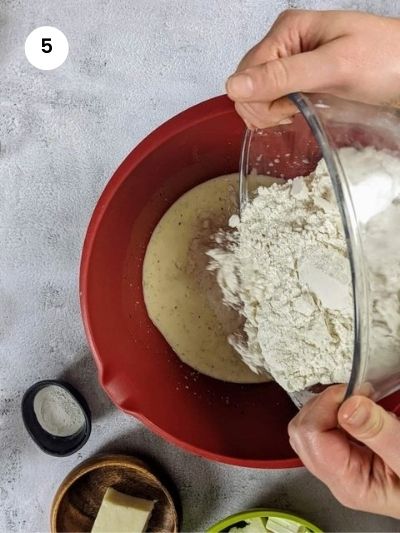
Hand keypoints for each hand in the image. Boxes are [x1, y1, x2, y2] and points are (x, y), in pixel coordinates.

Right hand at [226, 10, 399, 127]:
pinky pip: (272, 102)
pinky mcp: (298, 81)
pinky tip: (299, 112)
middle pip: (246, 87)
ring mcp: (290, 63)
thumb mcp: (334, 67)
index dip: (259, 100)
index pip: (245, 74)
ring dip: (272, 113)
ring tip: (302, 110)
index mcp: (287, 32)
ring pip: (256, 97)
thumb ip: (283, 76)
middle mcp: (284, 46)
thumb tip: (235, 86)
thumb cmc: (385, 60)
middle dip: (265, 108)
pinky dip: (279, 114)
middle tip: (296, 110)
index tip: (289, 109)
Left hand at [288, 385, 399, 518]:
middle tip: (358, 394)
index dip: (326, 405)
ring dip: (330, 405)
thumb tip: (348, 407)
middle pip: (302, 430)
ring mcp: (340, 464)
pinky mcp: (348, 452)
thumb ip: (380, 433)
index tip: (354, 393)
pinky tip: (360, 406)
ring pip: (309, 425)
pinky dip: (337, 409)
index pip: (310, 435)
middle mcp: (337, 474)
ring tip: (362, 398)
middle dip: (325, 404)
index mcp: (347, 482)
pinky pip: (325, 426)